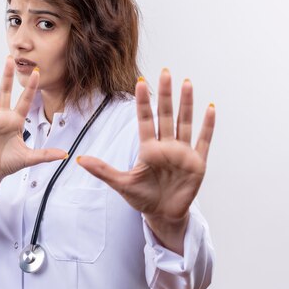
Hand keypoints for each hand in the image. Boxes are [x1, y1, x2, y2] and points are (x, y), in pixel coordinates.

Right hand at [0, 57, 66, 218]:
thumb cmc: (8, 163)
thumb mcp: (28, 158)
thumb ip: (45, 155)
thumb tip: (65, 154)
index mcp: (16, 121)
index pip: (25, 100)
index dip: (31, 87)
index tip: (37, 72)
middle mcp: (3, 116)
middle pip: (6, 92)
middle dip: (8, 76)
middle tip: (11, 58)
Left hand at [77, 69, 215, 253]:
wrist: (163, 215)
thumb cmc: (143, 198)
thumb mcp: (121, 184)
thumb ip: (102, 170)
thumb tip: (79, 159)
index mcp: (148, 149)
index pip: (145, 121)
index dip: (143, 103)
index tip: (139, 84)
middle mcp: (166, 146)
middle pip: (165, 115)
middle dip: (165, 95)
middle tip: (165, 73)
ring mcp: (182, 153)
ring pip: (184, 123)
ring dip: (186, 104)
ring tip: (187, 83)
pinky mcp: (197, 163)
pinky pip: (204, 141)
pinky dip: (208, 126)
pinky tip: (210, 108)